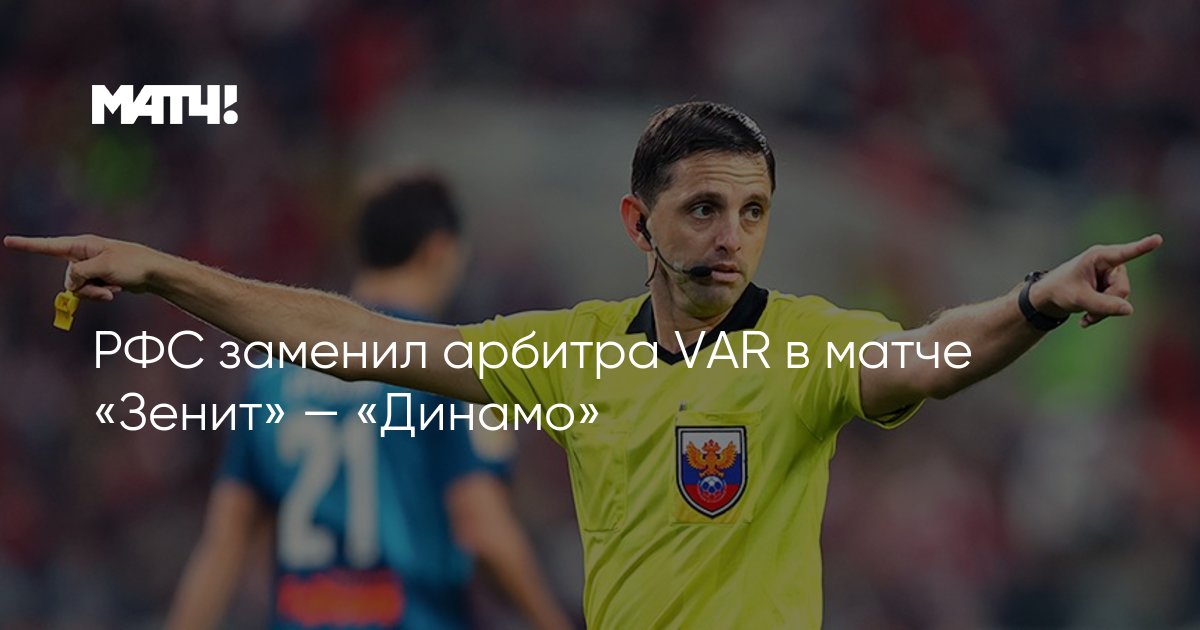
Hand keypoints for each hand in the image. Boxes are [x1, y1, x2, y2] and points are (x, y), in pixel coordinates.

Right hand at [4, 234, 159, 300]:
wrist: (155, 273)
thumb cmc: (133, 264)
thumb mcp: (103, 267)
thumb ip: (80, 274)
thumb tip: (69, 284)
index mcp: (82, 245)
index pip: (49, 246)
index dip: (27, 245)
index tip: (7, 241)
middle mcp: (83, 255)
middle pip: (68, 279)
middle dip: (84, 288)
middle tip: (105, 286)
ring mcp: (91, 268)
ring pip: (79, 289)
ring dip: (95, 292)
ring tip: (113, 288)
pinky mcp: (98, 279)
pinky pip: (90, 292)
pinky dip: (101, 294)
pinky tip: (116, 291)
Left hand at [1028, 234, 1162, 328]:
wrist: (1051, 296)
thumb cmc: (1061, 290)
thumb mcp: (1078, 299)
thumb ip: (1102, 304)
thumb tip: (1129, 310)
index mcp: (1098, 257)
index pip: (1124, 253)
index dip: (1142, 247)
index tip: (1158, 239)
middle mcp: (1109, 263)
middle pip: (1122, 288)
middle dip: (1107, 303)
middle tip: (1086, 308)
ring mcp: (1112, 274)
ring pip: (1121, 299)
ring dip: (1104, 310)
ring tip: (1085, 313)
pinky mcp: (1112, 285)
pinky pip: (1118, 304)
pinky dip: (1103, 313)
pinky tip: (1086, 319)